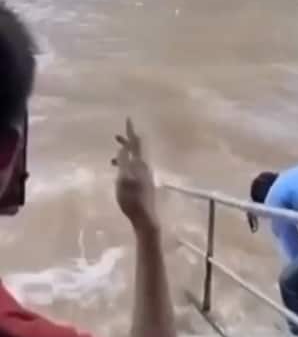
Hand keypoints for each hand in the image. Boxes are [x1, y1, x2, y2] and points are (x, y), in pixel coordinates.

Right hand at [112, 118, 157, 232]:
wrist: (144, 216)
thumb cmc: (131, 199)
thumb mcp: (123, 179)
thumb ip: (123, 163)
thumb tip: (123, 148)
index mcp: (140, 164)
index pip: (136, 143)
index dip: (131, 131)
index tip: (128, 119)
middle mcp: (145, 167)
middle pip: (137, 150)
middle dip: (127, 141)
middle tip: (117, 136)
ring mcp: (145, 176)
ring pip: (134, 160)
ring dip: (124, 155)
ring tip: (113, 157)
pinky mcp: (143, 184)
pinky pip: (133, 168)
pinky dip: (125, 166)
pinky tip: (118, 173)